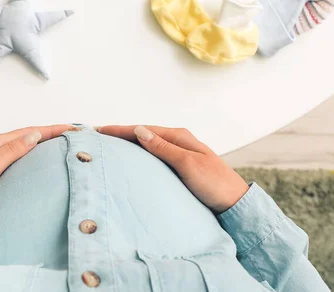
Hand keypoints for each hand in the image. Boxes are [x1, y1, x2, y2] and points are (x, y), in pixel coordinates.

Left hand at [0, 125, 72, 218]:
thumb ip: (12, 151)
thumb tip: (35, 134)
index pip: (31, 131)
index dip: (53, 129)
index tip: (73, 128)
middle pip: (31, 135)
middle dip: (53, 132)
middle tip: (74, 133)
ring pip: (27, 145)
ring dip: (45, 142)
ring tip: (63, 142)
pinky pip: (22, 156)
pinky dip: (36, 154)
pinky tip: (41, 159)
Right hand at [97, 125, 248, 213]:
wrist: (235, 203)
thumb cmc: (214, 184)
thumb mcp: (187, 164)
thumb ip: (162, 148)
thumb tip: (138, 130)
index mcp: (179, 137)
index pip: (142, 129)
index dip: (119, 130)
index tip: (98, 130)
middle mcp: (177, 141)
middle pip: (143, 134)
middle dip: (120, 134)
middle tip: (97, 136)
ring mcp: (178, 153)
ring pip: (147, 144)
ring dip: (128, 143)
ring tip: (109, 145)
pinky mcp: (179, 166)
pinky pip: (153, 155)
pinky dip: (138, 154)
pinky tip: (130, 159)